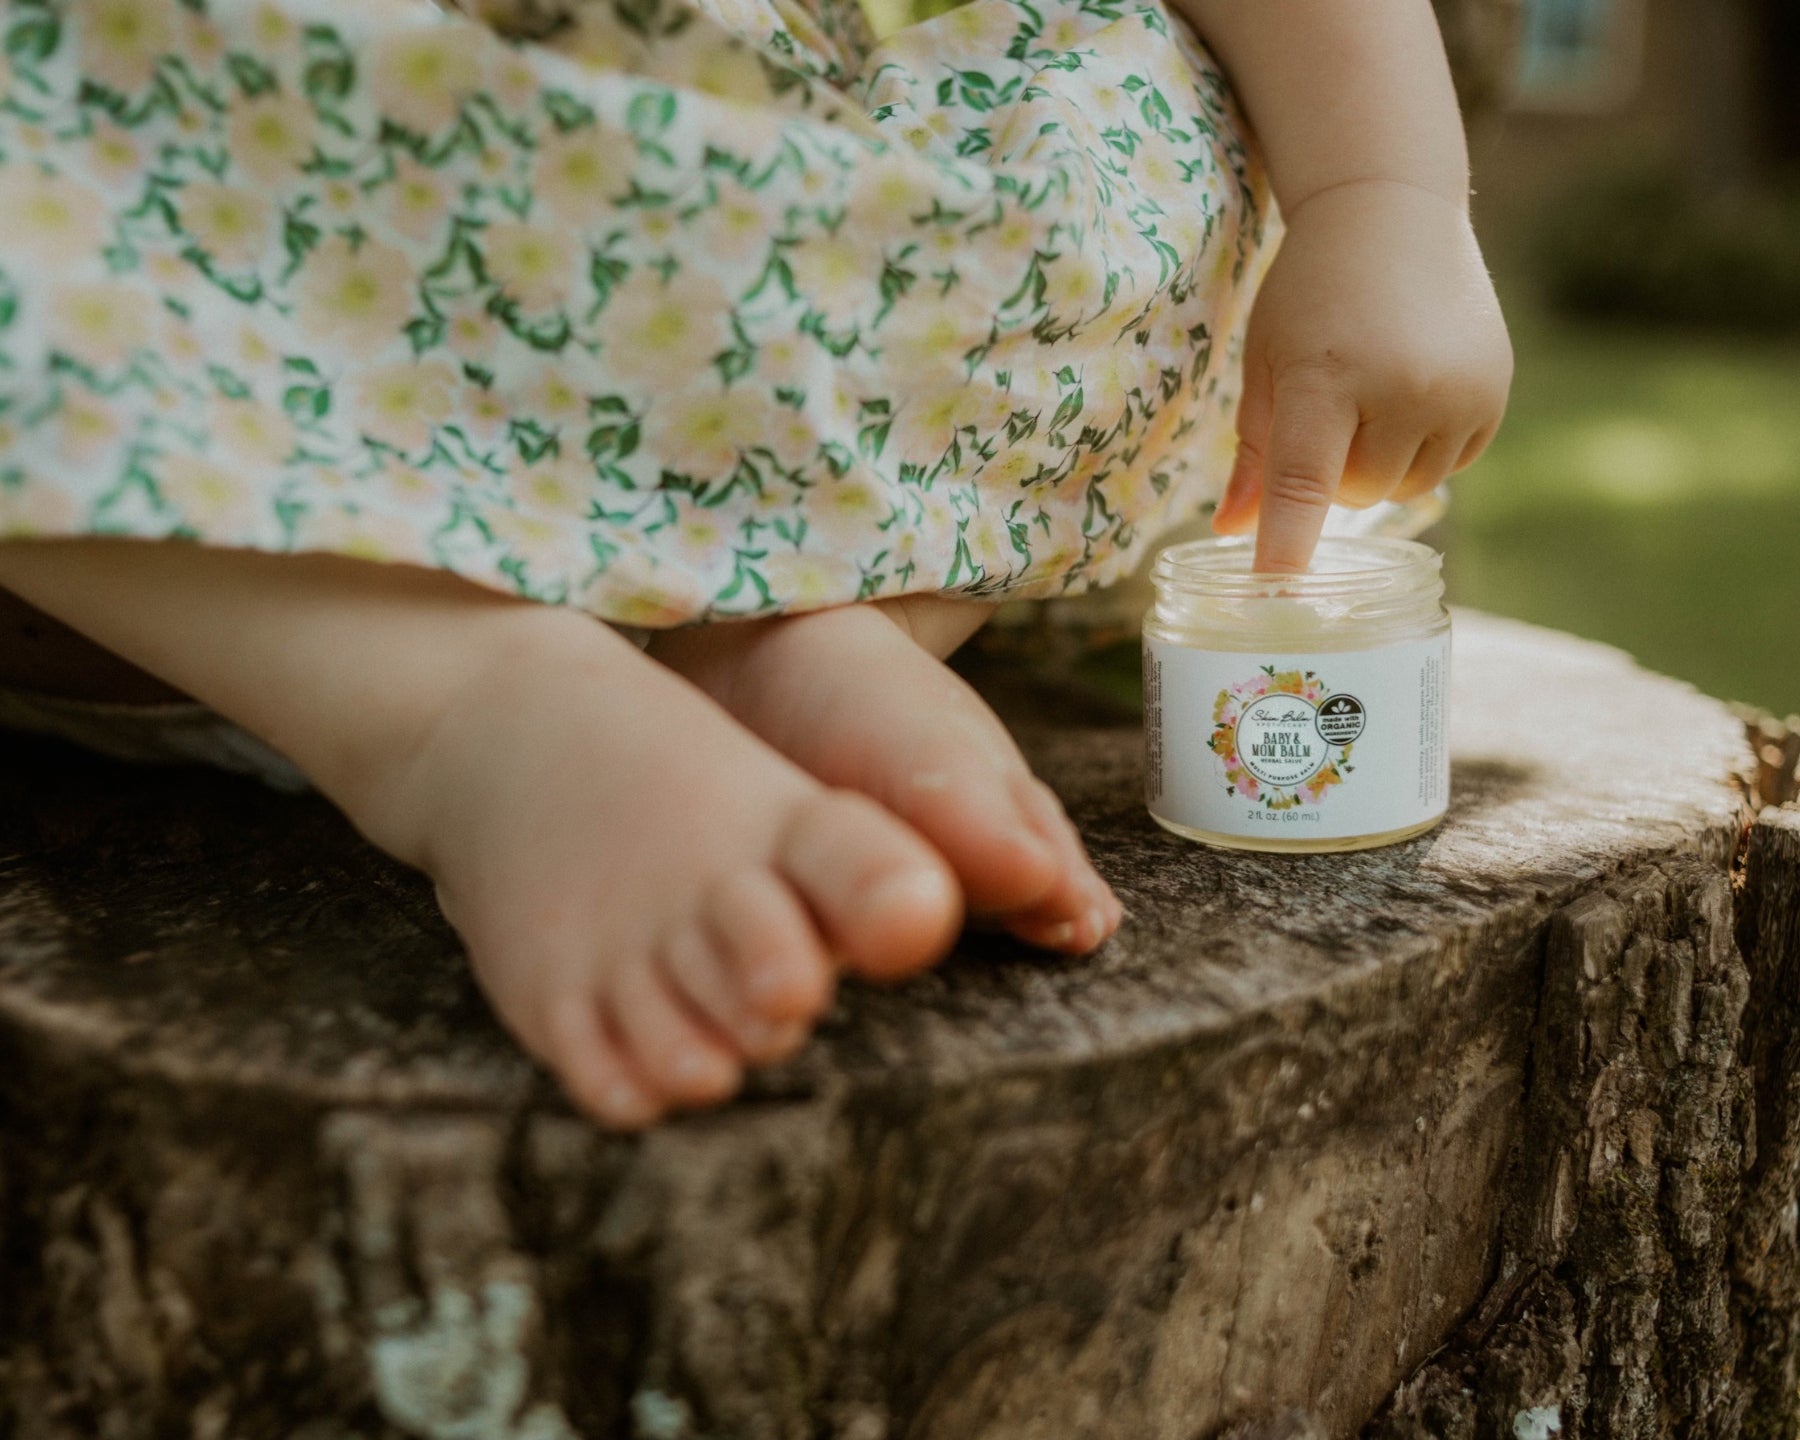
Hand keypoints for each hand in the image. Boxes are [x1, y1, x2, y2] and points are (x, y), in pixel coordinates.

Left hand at [1212, 179, 1512, 571]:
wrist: (1391, 211)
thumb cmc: (1310, 292)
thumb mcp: (1267, 363)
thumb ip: (1254, 454)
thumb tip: (1232, 533)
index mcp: (1327, 375)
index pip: (1305, 480)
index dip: (1288, 539)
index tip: (1274, 585)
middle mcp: (1403, 386)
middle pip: (1355, 495)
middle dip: (1331, 473)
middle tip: (1326, 409)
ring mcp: (1458, 391)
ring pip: (1403, 490)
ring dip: (1377, 466)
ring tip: (1368, 397)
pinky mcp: (1494, 394)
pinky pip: (1447, 467)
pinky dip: (1421, 451)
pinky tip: (1408, 394)